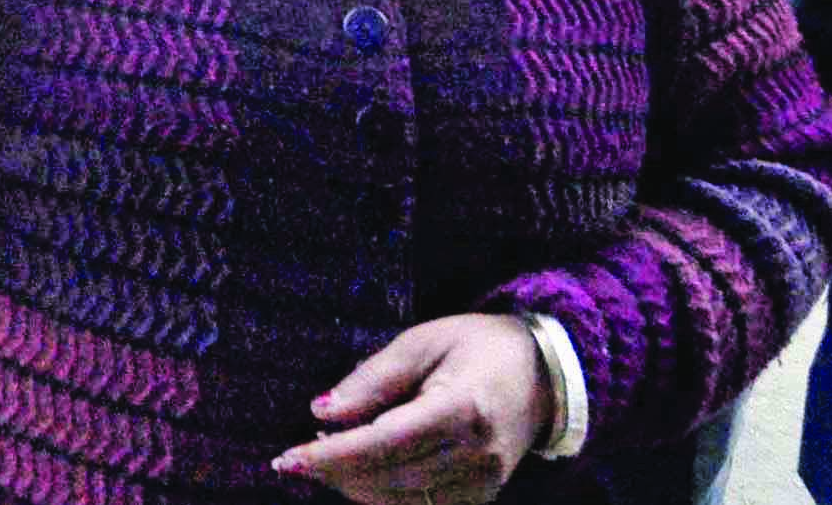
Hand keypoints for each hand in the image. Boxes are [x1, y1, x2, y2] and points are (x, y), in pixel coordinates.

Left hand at [271, 313, 552, 502]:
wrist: (544, 376)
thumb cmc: (476, 347)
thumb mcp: (420, 342)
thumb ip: (371, 379)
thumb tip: (322, 411)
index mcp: (461, 409)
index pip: (384, 443)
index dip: (330, 456)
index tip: (287, 458)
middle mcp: (476, 455)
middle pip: (388, 479)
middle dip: (333, 472)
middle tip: (296, 455)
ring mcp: (483, 483)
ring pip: (401, 502)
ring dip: (354, 486)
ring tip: (326, 456)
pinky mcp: (482, 498)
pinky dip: (383, 494)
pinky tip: (361, 471)